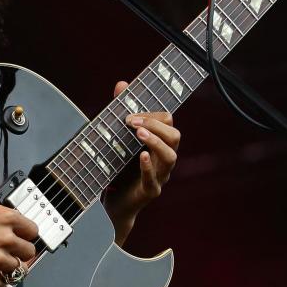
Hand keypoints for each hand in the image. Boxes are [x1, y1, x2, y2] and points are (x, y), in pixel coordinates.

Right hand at [0, 200, 37, 286]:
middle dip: (20, 253)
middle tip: (11, 255)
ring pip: (18, 269)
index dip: (27, 235)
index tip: (23, 239)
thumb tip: (0, 217)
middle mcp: (4, 237)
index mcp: (3, 217)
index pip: (32, 229)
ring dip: (9, 270)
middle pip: (29, 251)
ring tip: (0, 269)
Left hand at [104, 81, 180, 240]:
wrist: (112, 202)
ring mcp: (160, 176)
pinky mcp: (150, 191)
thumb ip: (121, 111)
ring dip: (156, 142)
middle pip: (175, 136)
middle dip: (156, 125)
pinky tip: (141, 156)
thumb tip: (122, 84)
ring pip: (171, 157)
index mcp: (159, 143)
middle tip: (133, 121)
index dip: (152, 114)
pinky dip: (148, 167)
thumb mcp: (119, 137)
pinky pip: (154, 180)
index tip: (130, 112)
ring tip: (139, 133)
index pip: (168, 122)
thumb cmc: (119, 167)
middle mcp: (163, 159)